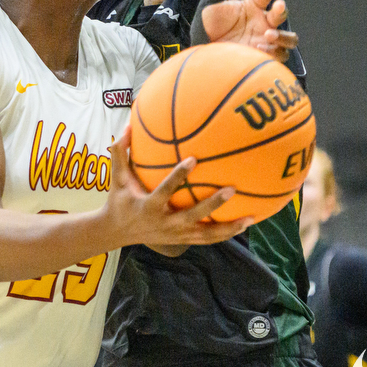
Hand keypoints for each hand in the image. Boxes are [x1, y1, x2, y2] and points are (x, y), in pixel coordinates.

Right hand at [101, 127, 252, 248]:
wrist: (116, 232)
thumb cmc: (119, 200)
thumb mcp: (117, 178)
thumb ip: (121, 152)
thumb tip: (128, 124)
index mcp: (149, 206)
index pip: (165, 190)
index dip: (178, 176)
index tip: (193, 159)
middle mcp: (165, 223)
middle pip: (193, 216)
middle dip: (212, 204)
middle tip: (231, 189)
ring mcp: (176, 235)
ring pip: (206, 235)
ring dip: (228, 228)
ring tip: (250, 218)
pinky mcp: (183, 241)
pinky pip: (207, 239)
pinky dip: (226, 233)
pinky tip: (244, 224)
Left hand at [193, 0, 297, 61]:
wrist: (200, 48)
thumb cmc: (205, 24)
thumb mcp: (211, 0)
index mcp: (253, 6)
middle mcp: (262, 22)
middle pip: (283, 15)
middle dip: (282, 10)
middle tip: (276, 7)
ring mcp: (263, 40)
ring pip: (290, 38)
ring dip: (283, 36)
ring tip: (268, 35)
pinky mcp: (261, 56)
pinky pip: (279, 55)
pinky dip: (274, 51)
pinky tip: (258, 48)